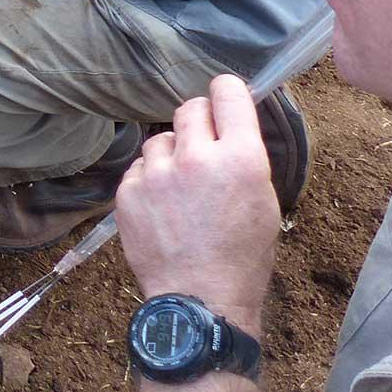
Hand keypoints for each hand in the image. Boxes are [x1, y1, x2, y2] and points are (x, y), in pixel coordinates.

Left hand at [115, 76, 280, 335]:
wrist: (200, 299)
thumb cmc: (242, 256)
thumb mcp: (263, 202)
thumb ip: (244, 157)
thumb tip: (230, 127)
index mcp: (241, 157)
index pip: (227, 93)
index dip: (225, 92)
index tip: (222, 97)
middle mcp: (197, 156)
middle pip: (189, 109)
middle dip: (198, 123)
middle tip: (202, 146)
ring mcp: (157, 173)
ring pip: (159, 139)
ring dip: (170, 154)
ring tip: (180, 189)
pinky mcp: (128, 190)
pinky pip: (139, 168)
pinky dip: (148, 180)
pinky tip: (162, 208)